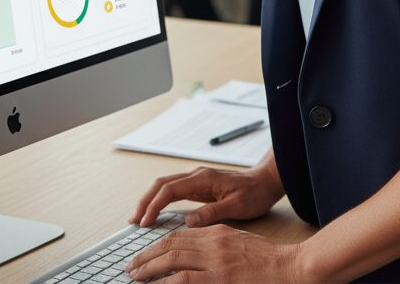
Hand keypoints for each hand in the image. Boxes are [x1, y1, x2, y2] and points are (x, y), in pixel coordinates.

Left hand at [125, 223, 306, 282]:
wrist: (290, 268)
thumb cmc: (268, 260)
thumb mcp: (239, 243)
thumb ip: (216, 245)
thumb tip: (194, 255)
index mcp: (217, 232)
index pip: (179, 234)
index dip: (158, 244)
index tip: (144, 254)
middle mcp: (213, 243)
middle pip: (171, 244)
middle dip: (147, 256)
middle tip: (131, 267)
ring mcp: (215, 261)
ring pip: (173, 260)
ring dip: (150, 269)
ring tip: (135, 277)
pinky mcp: (219, 278)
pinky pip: (185, 279)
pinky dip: (166, 283)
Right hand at [130, 163, 282, 228]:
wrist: (266, 180)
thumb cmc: (254, 193)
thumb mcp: (236, 206)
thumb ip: (212, 213)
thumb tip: (188, 222)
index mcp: (203, 179)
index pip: (169, 190)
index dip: (154, 205)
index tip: (144, 222)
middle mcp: (197, 176)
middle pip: (162, 184)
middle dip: (145, 200)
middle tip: (133, 220)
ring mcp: (197, 180)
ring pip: (166, 186)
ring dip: (151, 199)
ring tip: (140, 217)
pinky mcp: (200, 186)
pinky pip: (175, 191)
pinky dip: (161, 200)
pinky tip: (158, 212)